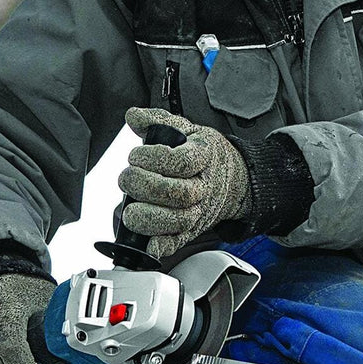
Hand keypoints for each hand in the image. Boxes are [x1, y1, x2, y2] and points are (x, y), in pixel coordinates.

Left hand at [118, 107, 250, 258]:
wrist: (234, 180)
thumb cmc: (205, 155)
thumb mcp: (187, 130)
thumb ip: (157, 121)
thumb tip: (134, 116)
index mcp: (204, 157)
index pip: (181, 161)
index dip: (153, 159)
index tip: (136, 156)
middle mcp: (203, 187)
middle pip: (178, 194)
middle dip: (145, 186)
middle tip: (127, 178)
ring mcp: (198, 211)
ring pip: (178, 221)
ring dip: (148, 217)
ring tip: (130, 209)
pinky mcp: (190, 231)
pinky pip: (177, 243)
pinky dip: (161, 246)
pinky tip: (147, 242)